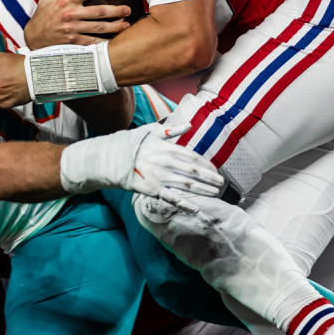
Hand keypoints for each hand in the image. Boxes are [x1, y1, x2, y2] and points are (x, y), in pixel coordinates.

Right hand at [24, 0, 131, 48]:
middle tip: (128, 9)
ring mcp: (72, 29)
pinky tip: (115, 40)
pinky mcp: (73, 42)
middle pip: (99, 11)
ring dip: (115, 26)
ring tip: (127, 24)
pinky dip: (104, 42)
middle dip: (117, 10)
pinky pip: (92, 42)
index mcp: (66, 0)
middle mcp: (70, 14)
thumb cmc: (42, 13)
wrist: (33, 36)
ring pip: (99, 28)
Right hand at [60, 122, 225, 206]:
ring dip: (203, 190)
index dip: (207, 165)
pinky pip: (171, 198)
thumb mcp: (151, 132)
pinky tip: (196, 209)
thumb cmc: (133, 144)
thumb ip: (171, 130)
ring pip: (186, 185)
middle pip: (194, 173)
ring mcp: (159, 177)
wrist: (112, 158)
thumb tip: (189, 125)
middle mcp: (166, 162)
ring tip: (215, 194)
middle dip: (210, 179)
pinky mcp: (152, 190)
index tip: (216, 170)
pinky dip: (185, 204)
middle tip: (222, 184)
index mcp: (167, 148)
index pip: (193, 158)